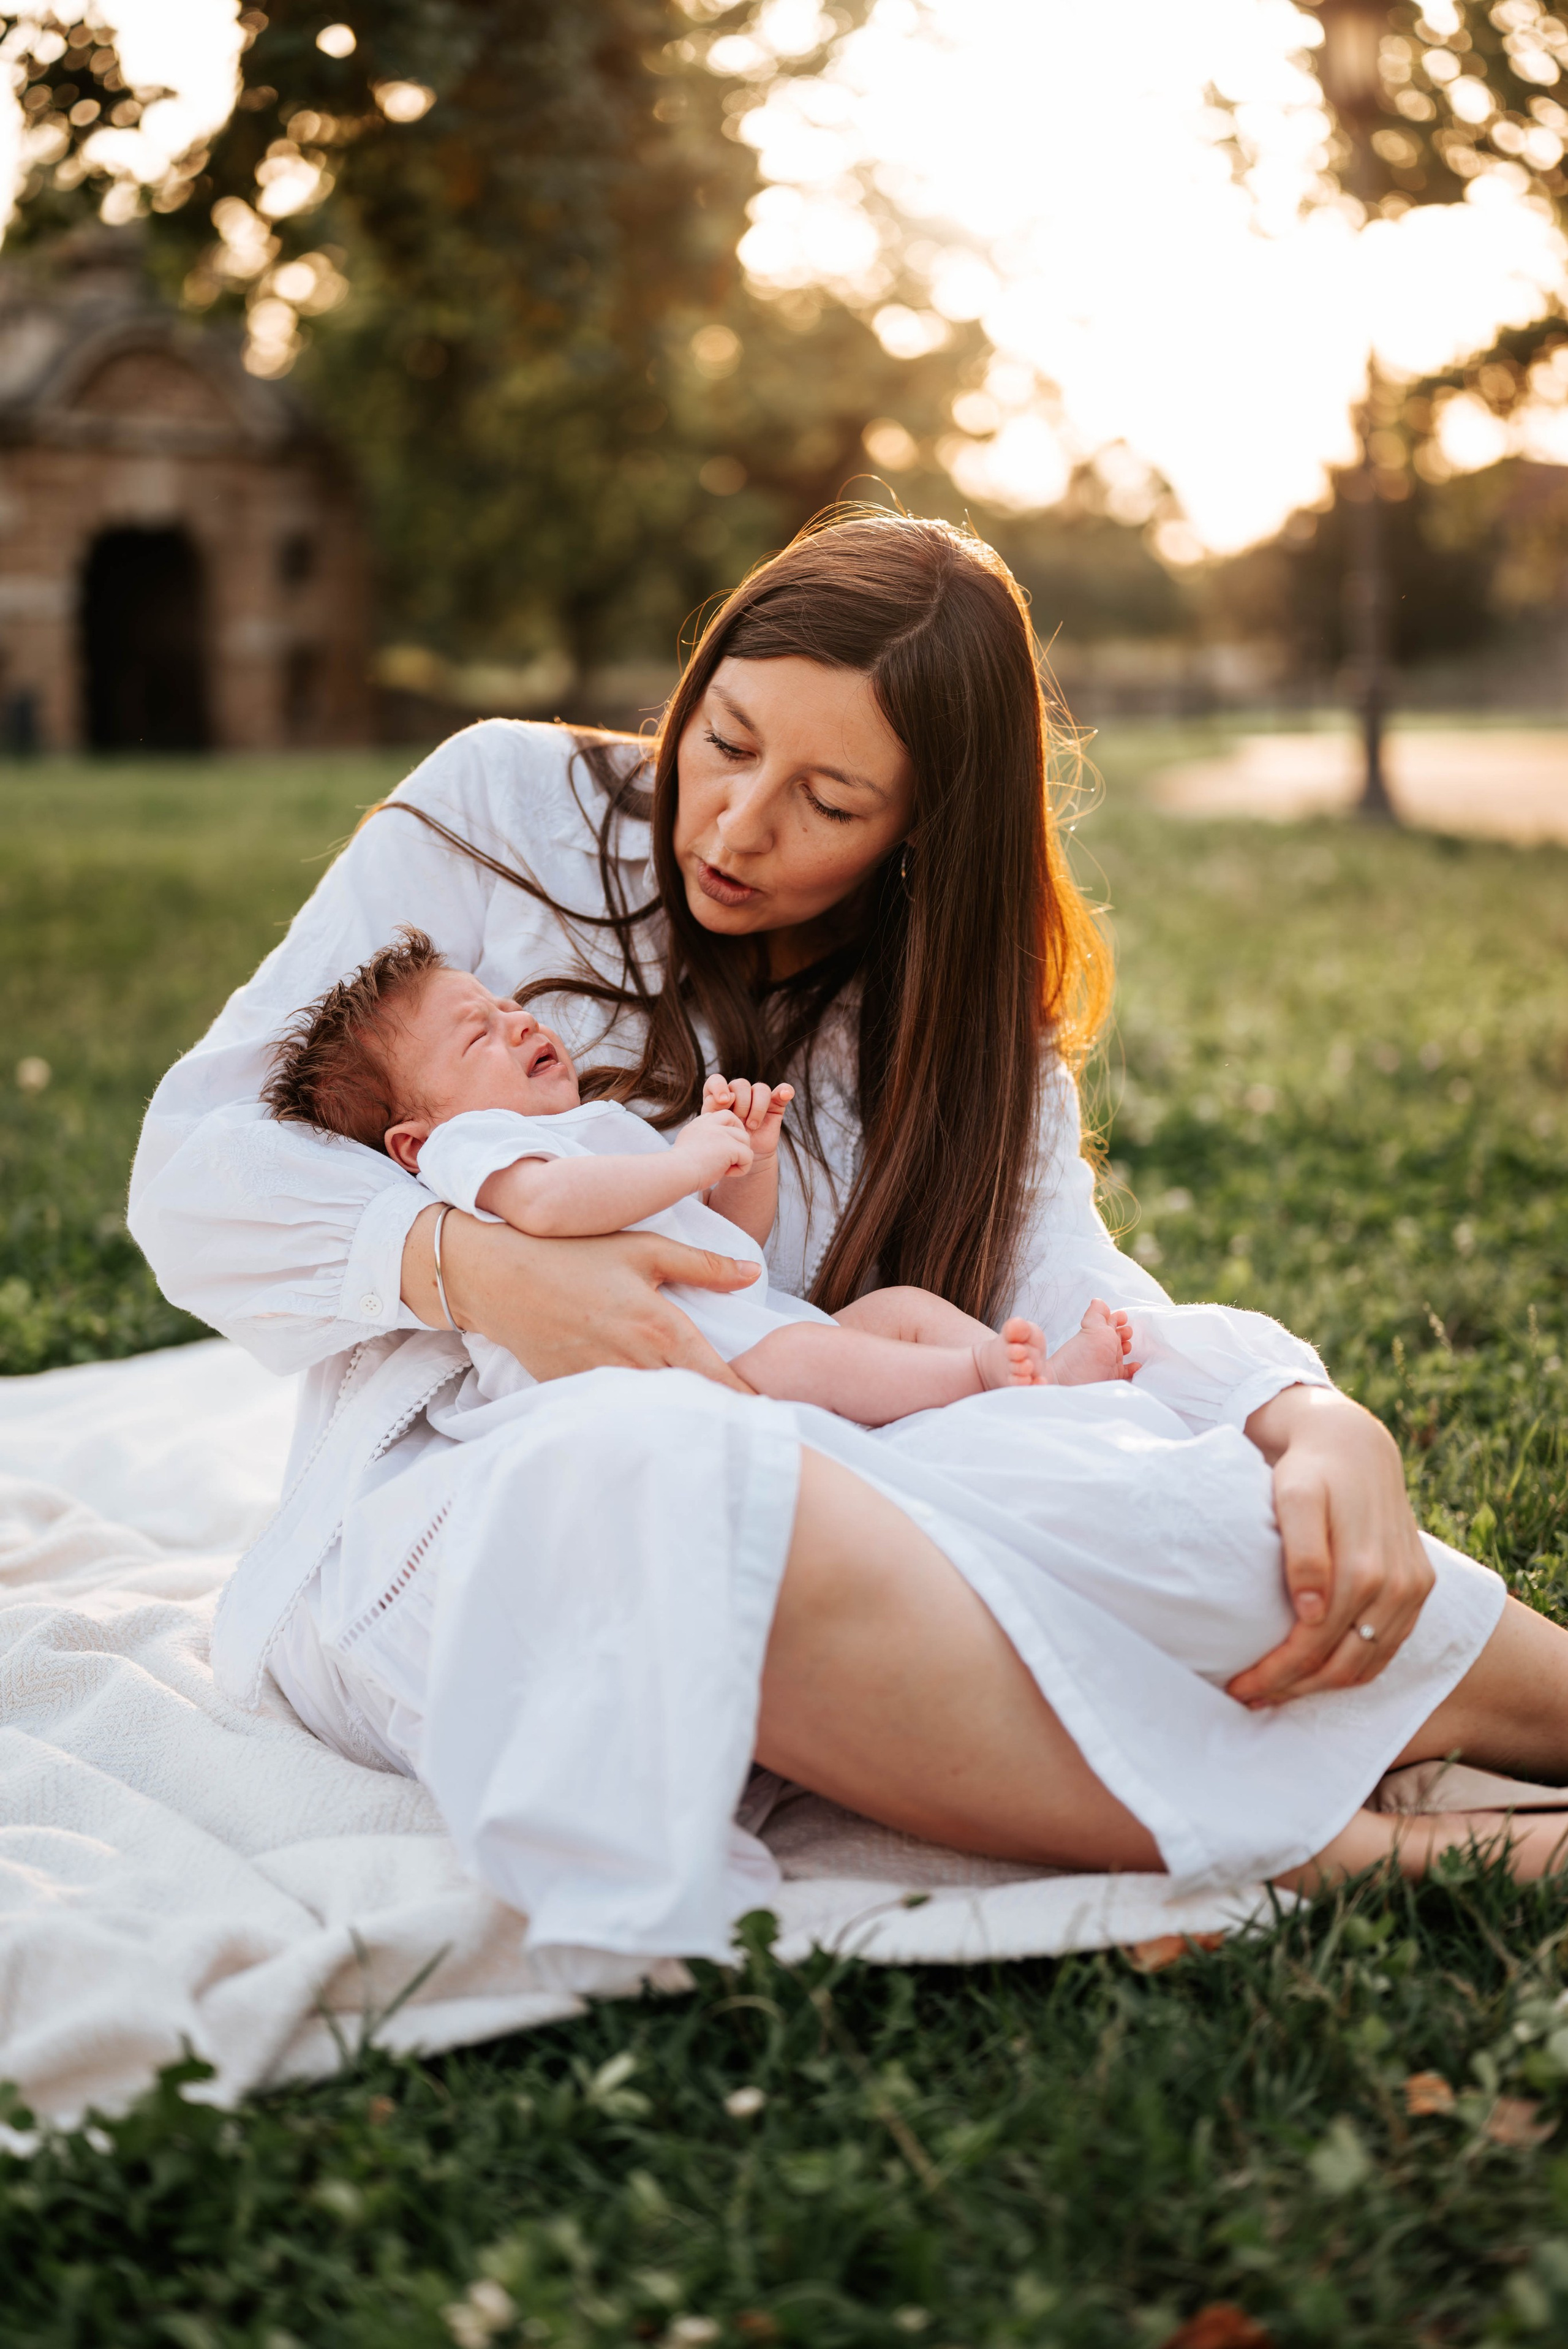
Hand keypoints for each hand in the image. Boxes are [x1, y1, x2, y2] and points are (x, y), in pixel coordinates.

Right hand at [400, 1205, 758, 1389]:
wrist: (497, 1278)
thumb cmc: (572, 1254)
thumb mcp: (642, 1248)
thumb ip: (702, 1265)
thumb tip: (752, 1275)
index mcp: (660, 1328)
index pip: (717, 1379)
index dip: (745, 1400)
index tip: (768, 1413)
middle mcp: (636, 1364)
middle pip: (690, 1404)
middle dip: (716, 1414)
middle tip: (742, 1423)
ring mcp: (604, 1384)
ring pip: (655, 1412)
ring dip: (678, 1417)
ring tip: (702, 1425)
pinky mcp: (576, 1394)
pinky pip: (616, 1413)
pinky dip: (636, 1416)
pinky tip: (648, 1418)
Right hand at [674, 1108, 753, 1186]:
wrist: (675, 1175)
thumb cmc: (679, 1169)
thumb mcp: (688, 1148)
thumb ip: (701, 1140)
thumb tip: (718, 1148)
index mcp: (698, 1124)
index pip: (720, 1117)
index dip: (725, 1132)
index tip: (717, 1150)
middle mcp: (709, 1124)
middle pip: (735, 1121)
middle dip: (738, 1137)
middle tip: (730, 1156)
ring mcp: (720, 1133)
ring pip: (745, 1140)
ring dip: (739, 1156)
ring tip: (725, 1168)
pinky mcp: (730, 1146)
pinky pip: (748, 1156)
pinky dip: (742, 1169)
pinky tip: (727, 1174)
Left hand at [704, 1075, 794, 1159]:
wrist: (745, 1159)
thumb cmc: (727, 1143)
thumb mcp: (715, 1127)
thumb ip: (714, 1109)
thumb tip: (727, 1096)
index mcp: (719, 1097)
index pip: (716, 1080)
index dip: (719, 1087)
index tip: (723, 1101)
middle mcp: (738, 1094)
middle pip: (740, 1084)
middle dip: (741, 1104)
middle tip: (740, 1121)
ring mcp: (757, 1098)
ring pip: (760, 1088)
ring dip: (757, 1108)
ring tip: (753, 1126)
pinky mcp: (775, 1105)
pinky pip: (783, 1091)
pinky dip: (785, 1090)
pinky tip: (785, 1095)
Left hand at [1227, 1384, 1435, 1707]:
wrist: (1352, 1443)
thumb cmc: (1310, 1471)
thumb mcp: (1294, 1498)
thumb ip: (1303, 1554)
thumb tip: (1310, 1614)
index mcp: (1364, 1570)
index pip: (1314, 1645)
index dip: (1275, 1671)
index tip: (1238, 1686)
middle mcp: (1397, 1586)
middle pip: (1341, 1664)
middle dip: (1293, 1688)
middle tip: (1249, 1696)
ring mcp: (1413, 1590)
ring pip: (1367, 1664)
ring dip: (1321, 1686)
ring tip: (1277, 1692)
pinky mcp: (1420, 1588)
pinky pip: (1388, 1648)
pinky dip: (1354, 1669)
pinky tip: (1319, 1672)